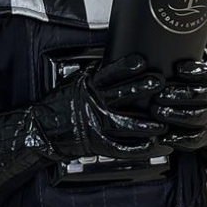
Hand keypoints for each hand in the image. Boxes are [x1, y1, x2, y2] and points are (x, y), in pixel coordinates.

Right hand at [35, 53, 166, 160]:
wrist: (45, 129)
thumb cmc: (61, 104)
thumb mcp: (76, 81)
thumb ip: (96, 73)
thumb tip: (114, 58)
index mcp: (90, 87)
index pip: (110, 73)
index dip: (126, 67)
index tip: (141, 61)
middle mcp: (95, 104)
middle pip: (122, 94)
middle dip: (142, 88)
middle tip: (159, 83)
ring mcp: (97, 125)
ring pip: (125, 124)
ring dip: (145, 124)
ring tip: (161, 123)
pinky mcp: (98, 144)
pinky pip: (119, 148)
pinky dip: (136, 148)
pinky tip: (150, 145)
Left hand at [151, 56, 206, 150]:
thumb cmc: (204, 87)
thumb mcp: (203, 68)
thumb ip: (191, 52)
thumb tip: (171, 24)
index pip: (206, 72)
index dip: (193, 70)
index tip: (179, 67)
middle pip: (197, 96)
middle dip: (176, 94)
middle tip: (158, 92)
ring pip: (193, 117)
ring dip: (173, 114)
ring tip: (156, 110)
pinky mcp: (202, 136)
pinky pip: (190, 139)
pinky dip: (176, 138)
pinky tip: (161, 136)